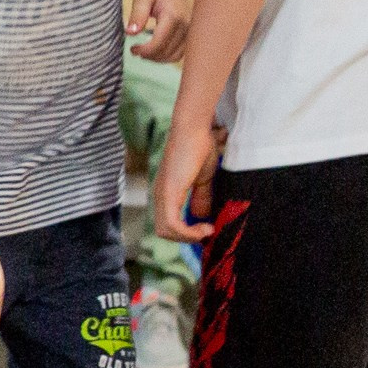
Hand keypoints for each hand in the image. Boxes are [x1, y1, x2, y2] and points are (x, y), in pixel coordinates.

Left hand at [128, 0, 189, 61]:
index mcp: (172, 16)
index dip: (144, 51)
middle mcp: (185, 25)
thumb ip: (137, 15)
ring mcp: (189, 31)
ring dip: (157, 58)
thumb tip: (130, 33)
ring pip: (174, 56)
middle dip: (148, 55)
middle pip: (166, 52)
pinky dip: (166, 56)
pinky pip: (179, 53)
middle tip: (135, 50)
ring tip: (144, 51)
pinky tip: (155, 49)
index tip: (132, 49)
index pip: (158, 43)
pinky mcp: (189, 34)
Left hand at [153, 120, 223, 242]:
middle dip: (187, 238)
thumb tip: (203, 217)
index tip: (207, 229)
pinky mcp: (168, 192)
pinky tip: (204, 227)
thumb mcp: (203, 179)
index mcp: (166, 193)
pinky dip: (188, 232)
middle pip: (164, 232)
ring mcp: (162, 195)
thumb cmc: (199, 147)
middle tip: (207, 232)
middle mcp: (160, 196)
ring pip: (165, 231)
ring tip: (207, 230)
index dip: (186, 233)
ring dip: (188, 237)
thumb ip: (202, 198)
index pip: (167, 224)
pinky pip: (171, 224)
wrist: (194, 129)